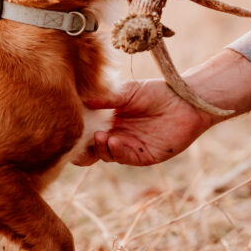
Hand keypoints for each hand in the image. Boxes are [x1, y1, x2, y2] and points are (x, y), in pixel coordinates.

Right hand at [75, 49, 250, 166]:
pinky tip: (114, 140)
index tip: (66, 123)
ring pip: (104, 155)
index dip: (74, 130)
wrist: (184, 101)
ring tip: (101, 135)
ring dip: (99, 148)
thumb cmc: (155, 92)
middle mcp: (114, 135)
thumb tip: (78, 98)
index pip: (83, 130)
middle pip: (89, 149)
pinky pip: (123, 157)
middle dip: (80, 148)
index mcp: (107, 119)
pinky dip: (116, 150)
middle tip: (76, 139)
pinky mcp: (142, 156)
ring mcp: (127, 146)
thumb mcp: (126, 92)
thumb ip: (103, 98)